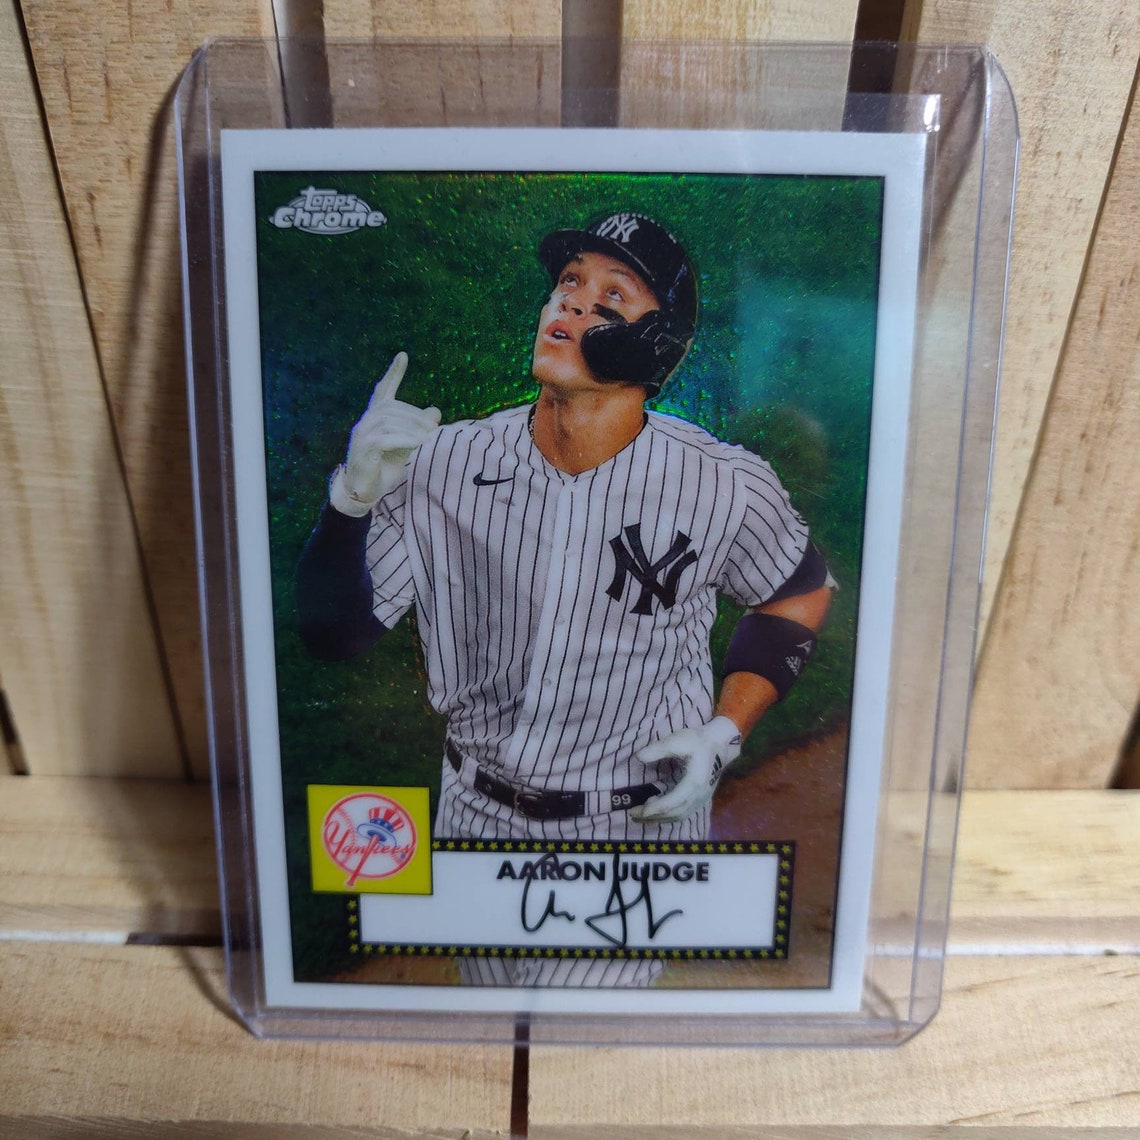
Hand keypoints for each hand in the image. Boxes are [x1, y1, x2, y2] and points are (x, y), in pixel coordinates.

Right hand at [328, 352, 440, 516]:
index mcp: (376, 418)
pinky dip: (403, 439)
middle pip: (392, 407)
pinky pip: (383, 438)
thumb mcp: (407, 445)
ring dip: (412, 428)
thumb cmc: (385, 466)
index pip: (383, 390)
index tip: (403, 356)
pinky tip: (418, 443)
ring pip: (388, 421)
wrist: (365, 491)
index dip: (393, 374)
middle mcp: (366, 422)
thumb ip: (419, 428)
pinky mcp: (362, 449)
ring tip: (428, 438)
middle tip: (434, 428)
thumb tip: (435, 410)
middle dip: (415, 416)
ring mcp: (361, 434)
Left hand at [630, 716, 741, 822]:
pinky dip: (668, 816)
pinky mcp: (700, 799)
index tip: (637, 810)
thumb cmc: (699, 741)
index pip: (672, 802)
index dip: (654, 808)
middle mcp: (699, 795)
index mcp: (694, 782)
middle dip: (652, 816)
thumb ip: (657, 749)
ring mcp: (701, 799)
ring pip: (679, 815)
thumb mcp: (678, 740)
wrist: (720, 744)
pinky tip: (656, 812)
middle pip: (674, 813)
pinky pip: (683, 813)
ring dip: (659, 818)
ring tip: (640, 816)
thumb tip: (638, 757)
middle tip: (632, 814)